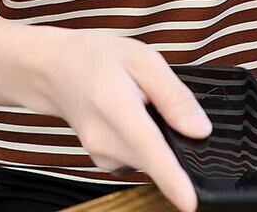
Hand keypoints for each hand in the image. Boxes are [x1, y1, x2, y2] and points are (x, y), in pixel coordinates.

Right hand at [30, 28, 212, 211]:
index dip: (172, 179)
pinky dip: (143, 139)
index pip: (149, 148)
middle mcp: (105, 141)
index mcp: (116, 107)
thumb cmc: (96, 58)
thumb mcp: (142, 58)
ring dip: (156, 134)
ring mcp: (102, 157)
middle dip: (170, 131)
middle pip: (159, 154)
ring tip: (134, 101)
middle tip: (149, 94)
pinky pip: (140, 157)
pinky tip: (127, 115)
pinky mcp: (105, 163)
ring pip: (151, 156)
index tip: (189, 203)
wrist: (55, 70)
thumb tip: (200, 130)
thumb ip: (173, 95)